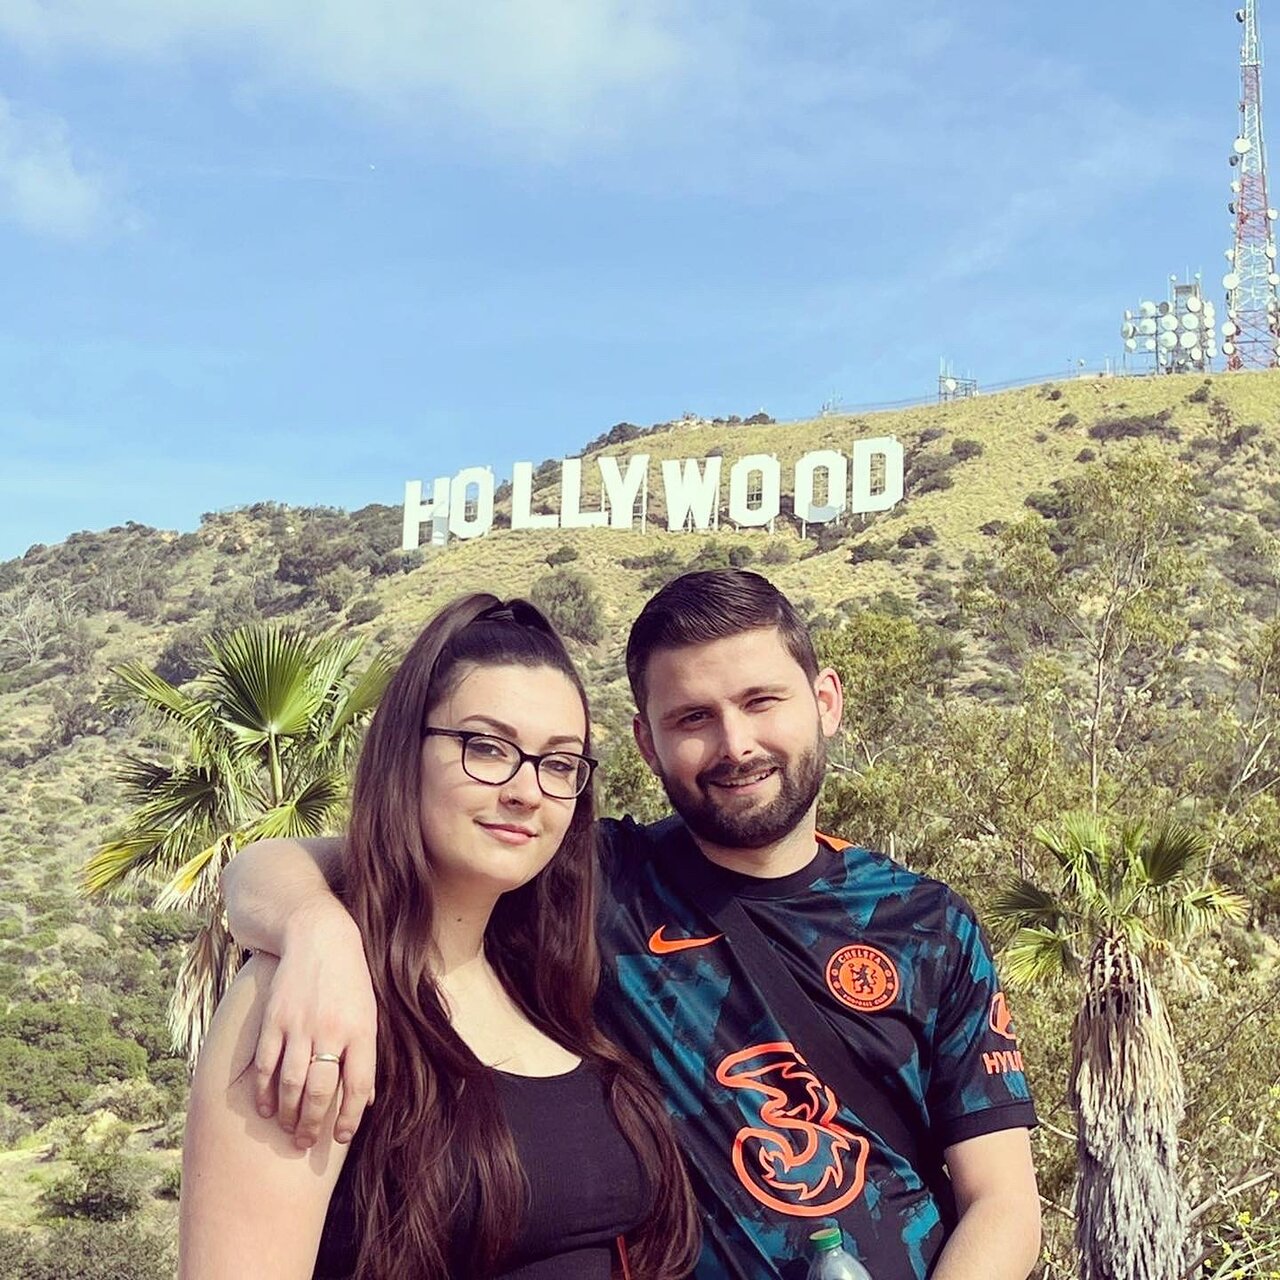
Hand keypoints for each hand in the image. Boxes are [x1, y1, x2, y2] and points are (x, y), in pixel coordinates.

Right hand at [250, 903, 376, 1148]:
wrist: (319, 937)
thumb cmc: (349, 981)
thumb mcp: (368, 1013)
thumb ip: (365, 1056)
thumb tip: (365, 1101)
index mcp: (361, 1030)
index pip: (359, 1086)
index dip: (349, 1118)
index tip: (340, 1137)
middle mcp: (331, 1030)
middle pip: (321, 1091)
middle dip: (312, 1124)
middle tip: (305, 1142)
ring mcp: (300, 1025)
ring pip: (291, 1084)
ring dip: (288, 1114)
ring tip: (288, 1130)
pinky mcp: (274, 1020)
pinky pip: (266, 1065)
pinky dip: (264, 1092)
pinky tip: (265, 1107)